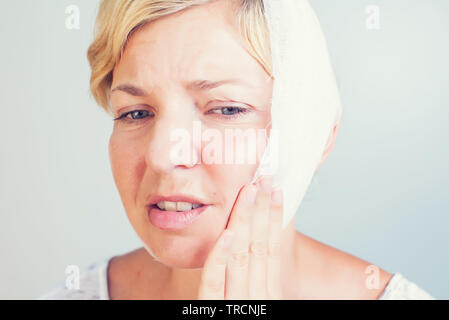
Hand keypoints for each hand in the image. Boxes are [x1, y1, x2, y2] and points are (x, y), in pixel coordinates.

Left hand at [198, 176, 283, 299]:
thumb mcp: (257, 298)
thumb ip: (256, 276)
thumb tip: (255, 236)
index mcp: (270, 293)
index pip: (273, 249)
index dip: (274, 218)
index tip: (276, 190)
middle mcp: (258, 297)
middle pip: (259, 246)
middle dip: (262, 209)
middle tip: (263, 179)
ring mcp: (236, 303)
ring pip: (240, 257)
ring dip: (245, 221)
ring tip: (248, 191)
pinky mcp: (213, 310)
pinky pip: (214, 283)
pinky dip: (219, 257)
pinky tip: (225, 234)